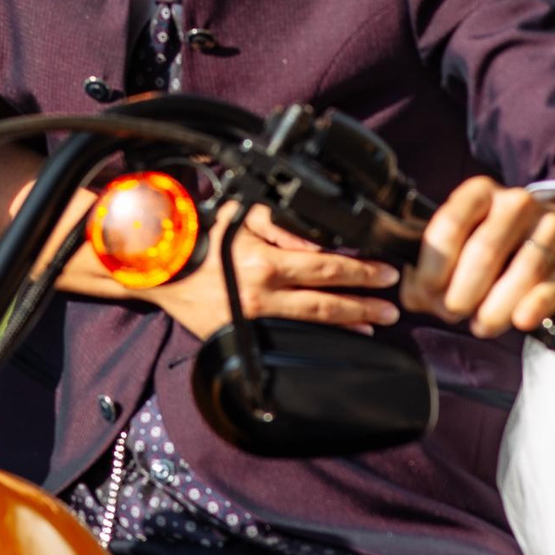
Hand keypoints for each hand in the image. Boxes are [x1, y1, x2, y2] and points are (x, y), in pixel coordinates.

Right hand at [140, 205, 400, 340]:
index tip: (385, 273)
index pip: (326, 267)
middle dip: (365, 303)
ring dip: (350, 323)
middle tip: (394, 305)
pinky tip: (340, 338)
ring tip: (377, 321)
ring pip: (313, 324)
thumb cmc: (202, 238)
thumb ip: (281, 225)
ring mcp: (255, 319)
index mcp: (266, 262)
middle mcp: (264, 294)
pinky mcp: (244, 336)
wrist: (161, 271)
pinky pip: (290, 338)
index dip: (361, 272)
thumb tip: (318, 244)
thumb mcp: (242, 216)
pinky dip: (320, 339)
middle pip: (327, 302)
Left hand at [401, 177, 554, 340]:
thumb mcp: (466, 240)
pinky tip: (519, 319)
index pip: (449, 226)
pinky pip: (552, 285)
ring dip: (494, 307)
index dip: (433, 267)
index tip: (427, 293)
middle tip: (452, 313)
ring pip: (522, 270)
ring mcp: (551, 227)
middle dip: (461, 293)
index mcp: (480, 192)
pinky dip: (533, 305)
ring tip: (481, 324)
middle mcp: (516, 202)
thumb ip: (433, 266)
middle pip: (484, 252)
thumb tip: (413, 296)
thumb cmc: (505, 243)